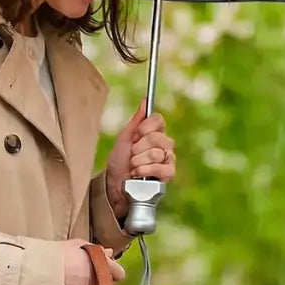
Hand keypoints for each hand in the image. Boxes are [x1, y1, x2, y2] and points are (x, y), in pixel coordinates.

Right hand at [61, 241, 124, 284]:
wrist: (38, 273)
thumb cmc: (57, 255)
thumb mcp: (77, 245)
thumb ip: (96, 250)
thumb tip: (109, 253)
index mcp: (103, 267)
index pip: (119, 273)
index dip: (112, 271)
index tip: (104, 269)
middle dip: (100, 283)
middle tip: (85, 276)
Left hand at [105, 101, 175, 222]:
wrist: (115, 184)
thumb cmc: (119, 162)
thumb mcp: (124, 138)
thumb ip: (136, 120)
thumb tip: (145, 100)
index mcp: (154, 132)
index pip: (157, 119)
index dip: (144, 128)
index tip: (135, 135)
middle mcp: (164, 144)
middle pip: (156, 137)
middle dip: (138, 148)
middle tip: (131, 155)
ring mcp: (168, 159)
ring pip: (156, 153)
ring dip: (138, 161)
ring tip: (133, 167)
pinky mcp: (169, 174)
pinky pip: (161, 168)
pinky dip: (146, 171)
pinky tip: (138, 174)